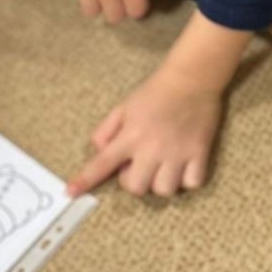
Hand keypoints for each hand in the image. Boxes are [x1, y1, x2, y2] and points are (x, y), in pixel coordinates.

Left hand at [68, 58, 223, 196]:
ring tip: (161, 168)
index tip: (71, 193)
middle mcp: (152, 148)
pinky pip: (192, 183)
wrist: (191, 78)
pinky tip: (182, 168)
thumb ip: (106, 131)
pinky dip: (186, 181)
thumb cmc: (154, 92)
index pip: (102, 163)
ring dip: (160, 183)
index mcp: (130, 135)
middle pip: (137, 188)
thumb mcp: (123, 107)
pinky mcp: (200, 153)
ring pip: (164, 190)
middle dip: (133, 182)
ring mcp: (178, 153)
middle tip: (138, 166)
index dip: (86, 180)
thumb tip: (100, 152)